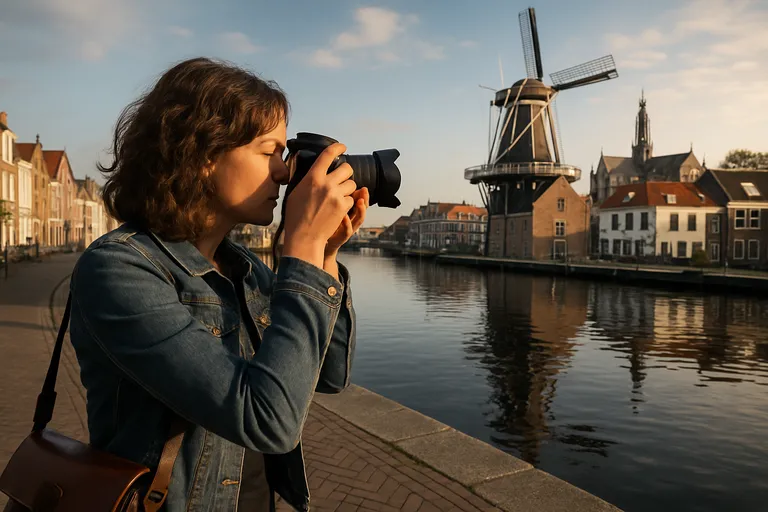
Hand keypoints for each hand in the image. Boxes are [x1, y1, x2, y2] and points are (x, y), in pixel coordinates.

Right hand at [282, 143, 356, 268]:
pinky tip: (337, 208)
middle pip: (347, 169)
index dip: (338, 148)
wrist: (304, 236)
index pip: (328, 155)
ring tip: (338, 196)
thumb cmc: (296, 216)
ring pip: (352, 184)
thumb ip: (306, 179)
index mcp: (312, 177)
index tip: (343, 147)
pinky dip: (347, 202)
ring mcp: (336, 196)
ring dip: (347, 189)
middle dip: (346, 172)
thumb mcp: (295, 192)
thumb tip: (312, 169)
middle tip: (342, 178)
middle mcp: (326, 184)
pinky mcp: (343, 207)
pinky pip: (351, 199)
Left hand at [326, 187, 368, 254]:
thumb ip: (336, 198)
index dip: (364, 195)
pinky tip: (344, 215)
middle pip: (363, 209)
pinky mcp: (341, 237)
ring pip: (359, 220)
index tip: (363, 187)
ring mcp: (348, 229)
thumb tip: (340, 182)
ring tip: (359, 201)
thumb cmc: (324, 224)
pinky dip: (347, 223)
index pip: (361, 202)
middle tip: (364, 190)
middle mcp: (352, 221)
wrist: (317, 243)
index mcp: (350, 213)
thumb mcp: (330, 209)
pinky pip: (347, 230)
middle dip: (365, 200)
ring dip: (361, 210)